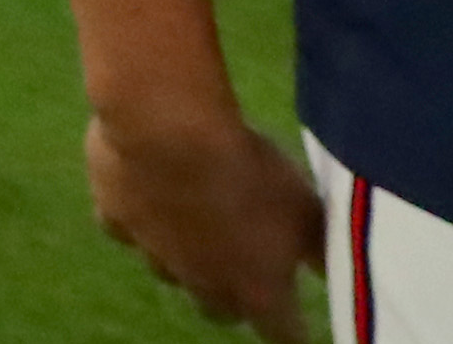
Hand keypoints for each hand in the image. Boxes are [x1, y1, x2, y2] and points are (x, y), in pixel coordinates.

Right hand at [81, 104, 317, 341]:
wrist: (167, 129)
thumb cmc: (251, 172)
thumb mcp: (307, 208)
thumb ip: (320, 246)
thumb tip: (340, 271)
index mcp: (255, 290)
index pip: (281, 333)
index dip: (292, 328)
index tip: (297, 320)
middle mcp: (201, 283)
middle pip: (218, 310)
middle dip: (233, 296)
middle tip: (245, 266)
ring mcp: (152, 252)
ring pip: (168, 270)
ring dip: (184, 256)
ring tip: (195, 221)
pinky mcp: (112, 216)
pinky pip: (124, 228)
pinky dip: (137, 217)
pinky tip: (144, 190)